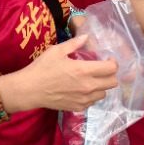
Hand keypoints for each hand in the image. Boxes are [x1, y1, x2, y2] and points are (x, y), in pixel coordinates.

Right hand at [1, 35, 117, 112]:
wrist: (31, 89)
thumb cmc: (42, 67)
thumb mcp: (56, 51)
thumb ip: (74, 44)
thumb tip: (86, 37)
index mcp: (84, 70)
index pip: (111, 68)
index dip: (113, 62)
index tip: (107, 58)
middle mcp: (88, 86)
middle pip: (112, 82)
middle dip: (110, 74)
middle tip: (101, 68)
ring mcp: (84, 99)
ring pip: (104, 93)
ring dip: (101, 85)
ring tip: (91, 79)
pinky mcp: (79, 107)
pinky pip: (93, 102)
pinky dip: (91, 95)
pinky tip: (81, 89)